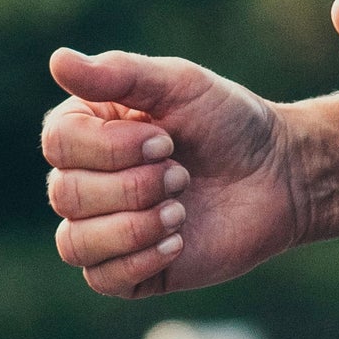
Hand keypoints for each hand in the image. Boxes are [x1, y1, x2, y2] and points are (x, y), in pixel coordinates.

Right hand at [42, 49, 301, 299]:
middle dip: (134, 186)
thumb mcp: (179, 84)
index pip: (58, 144)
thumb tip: (57, 60)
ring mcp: (104, 229)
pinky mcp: (130, 271)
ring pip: (74, 243)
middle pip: (65, 194)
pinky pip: (102, 279)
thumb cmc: (228, 122)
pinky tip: (180, 239)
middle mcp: (85, 180)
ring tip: (181, 210)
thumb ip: (118, 74)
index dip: (110, 147)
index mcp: (87, 131)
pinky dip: (141, 259)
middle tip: (183, 174)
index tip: (166, 139)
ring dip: (134, 226)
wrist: (281, 175)